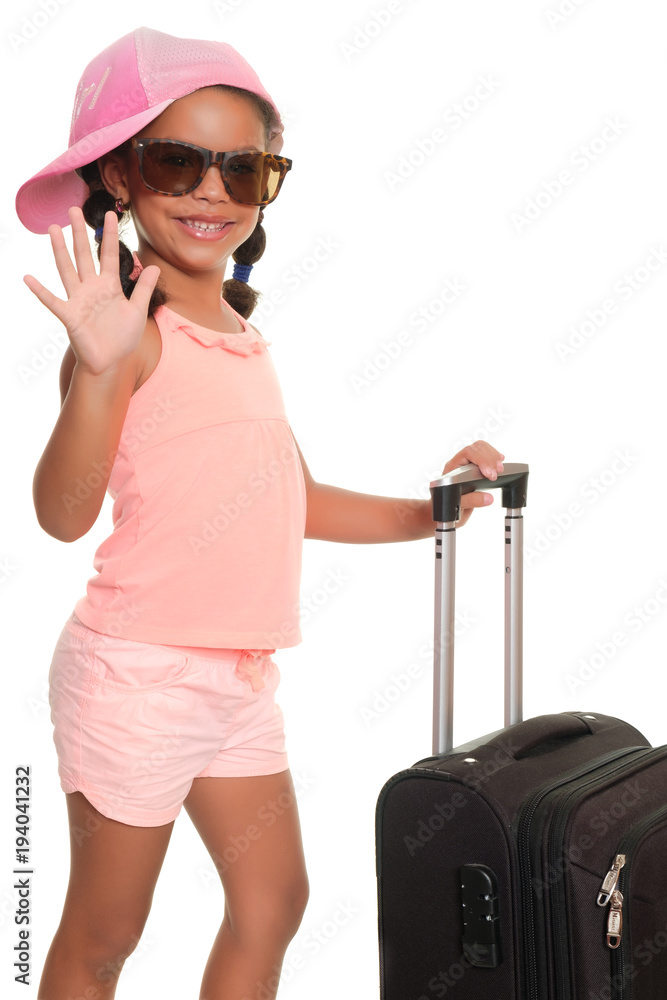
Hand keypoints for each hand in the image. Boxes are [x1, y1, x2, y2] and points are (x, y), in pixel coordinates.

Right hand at [23, 205, 160, 376]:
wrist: (110, 362)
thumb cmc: (122, 337)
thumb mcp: (138, 310)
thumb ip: (143, 288)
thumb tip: (154, 266)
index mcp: (110, 286)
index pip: (110, 255)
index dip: (110, 236)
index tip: (110, 215)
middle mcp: (92, 288)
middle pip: (85, 255)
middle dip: (80, 233)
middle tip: (74, 209)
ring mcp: (79, 300)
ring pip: (68, 270)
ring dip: (60, 250)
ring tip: (53, 229)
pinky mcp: (70, 315)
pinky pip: (53, 301)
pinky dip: (40, 291)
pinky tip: (28, 278)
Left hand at [441, 440, 504, 527]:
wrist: (444, 511)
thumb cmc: (446, 507)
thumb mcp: (457, 506)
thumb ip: (471, 501)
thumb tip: (488, 498)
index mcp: (453, 468)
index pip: (468, 453)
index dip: (482, 460)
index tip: (490, 475)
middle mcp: (460, 463)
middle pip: (477, 448)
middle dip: (490, 458)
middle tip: (498, 472)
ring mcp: (468, 464)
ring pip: (482, 448)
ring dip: (494, 456)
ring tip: (500, 470)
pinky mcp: (476, 468)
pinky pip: (486, 455)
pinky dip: (495, 457)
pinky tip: (499, 462)